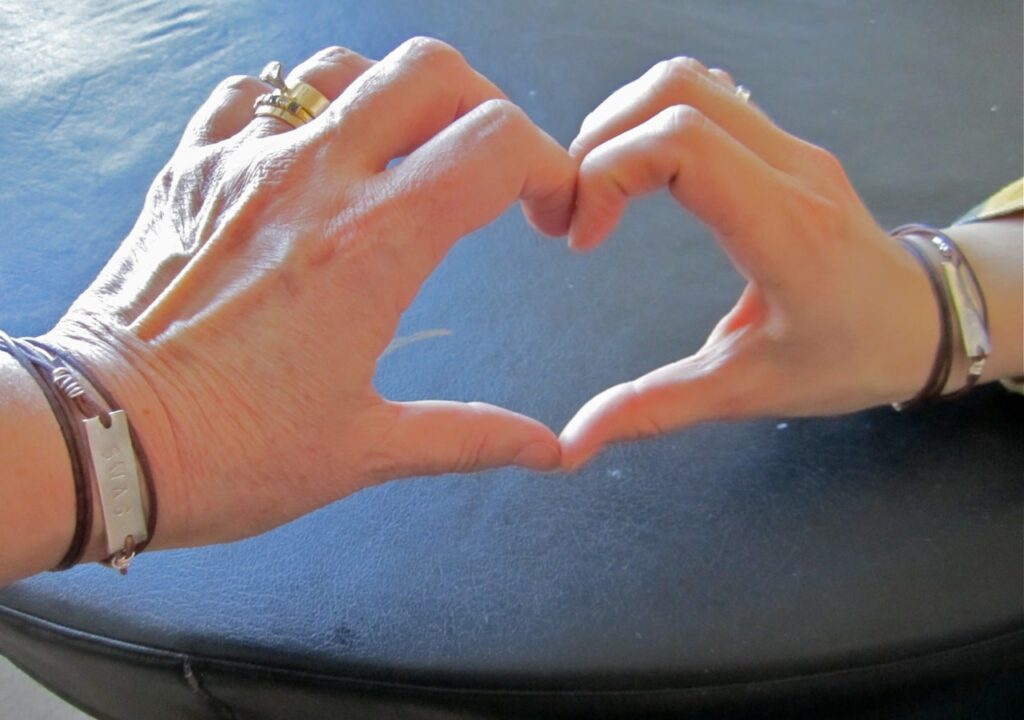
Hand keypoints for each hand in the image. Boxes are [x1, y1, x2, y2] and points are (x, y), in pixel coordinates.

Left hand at [45, 39, 574, 551]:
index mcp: (373, 247)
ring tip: (401, 155)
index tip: (544, 210)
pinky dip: (293, 108)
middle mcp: (313, 182)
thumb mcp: (364, 449)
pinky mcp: (191, 171)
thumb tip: (546, 450)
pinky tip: (303, 155)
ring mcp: (245, 165)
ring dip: (390, 98)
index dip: (548, 167)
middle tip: (486, 165)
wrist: (99, 441)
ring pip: (341, 68)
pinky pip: (250, 96)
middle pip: (429, 72)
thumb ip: (469, 437)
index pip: (496, 146)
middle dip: (483, 105)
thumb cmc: (228, 451)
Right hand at [559, 58, 939, 469]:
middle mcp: (790, 170)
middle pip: (677, 94)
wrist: (921, 322)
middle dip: (602, 140)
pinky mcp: (783, 144)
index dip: (609, 174)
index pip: (683, 145)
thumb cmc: (845, 358)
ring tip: (596, 186)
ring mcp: (791, 147)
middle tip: (574, 206)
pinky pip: (710, 95)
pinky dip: (656, 117)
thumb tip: (572, 444)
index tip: (582, 238)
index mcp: (783, 229)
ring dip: (624, 122)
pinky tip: (640, 169)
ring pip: (691, 82)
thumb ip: (655, 410)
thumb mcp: (745, 391)